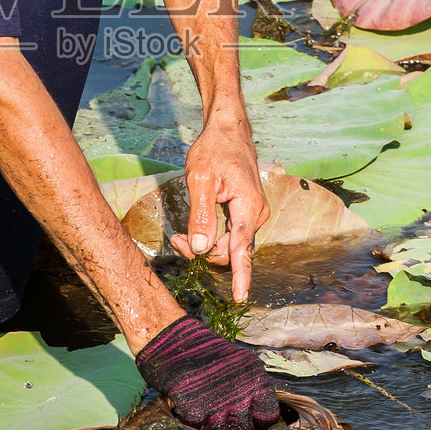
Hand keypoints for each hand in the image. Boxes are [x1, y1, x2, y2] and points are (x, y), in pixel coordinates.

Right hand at [135, 315, 278, 429]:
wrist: (171, 340)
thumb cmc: (206, 352)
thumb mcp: (239, 364)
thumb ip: (250, 389)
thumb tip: (257, 417)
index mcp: (256, 379)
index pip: (268, 415)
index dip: (259, 422)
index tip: (250, 422)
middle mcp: (241, 393)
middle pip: (245, 429)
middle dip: (235, 427)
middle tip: (222, 417)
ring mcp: (218, 403)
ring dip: (211, 424)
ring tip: (202, 406)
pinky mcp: (194, 409)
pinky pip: (197, 427)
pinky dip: (191, 420)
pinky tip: (187, 404)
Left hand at [169, 109, 268, 301]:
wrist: (228, 131)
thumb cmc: (214, 150)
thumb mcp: (201, 179)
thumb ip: (201, 215)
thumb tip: (200, 248)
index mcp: (248, 208)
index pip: (243, 250)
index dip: (240, 277)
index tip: (239, 298)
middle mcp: (256, 215)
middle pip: (231, 251)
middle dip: (202, 254)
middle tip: (175, 241)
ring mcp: (253, 215)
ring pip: (229, 246)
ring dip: (205, 248)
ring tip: (179, 238)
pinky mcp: (246, 214)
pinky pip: (230, 236)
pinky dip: (211, 240)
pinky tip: (193, 235)